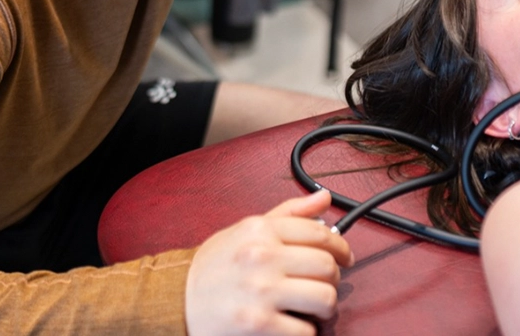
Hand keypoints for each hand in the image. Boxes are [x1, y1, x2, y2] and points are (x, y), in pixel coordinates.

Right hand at [185, 190, 353, 335]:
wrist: (176, 301)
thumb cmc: (214, 266)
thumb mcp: (246, 230)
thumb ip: (288, 214)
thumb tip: (325, 198)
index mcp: (260, 230)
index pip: (320, 233)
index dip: (340, 246)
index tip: (344, 256)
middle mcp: (262, 256)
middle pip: (327, 266)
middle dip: (332, 278)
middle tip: (323, 285)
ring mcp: (261, 292)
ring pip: (324, 298)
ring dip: (325, 307)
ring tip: (313, 308)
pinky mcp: (258, 325)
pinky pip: (306, 331)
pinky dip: (306, 331)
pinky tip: (293, 324)